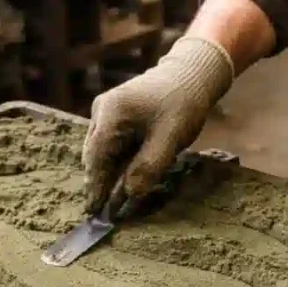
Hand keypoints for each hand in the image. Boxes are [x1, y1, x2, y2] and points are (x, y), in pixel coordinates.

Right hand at [82, 37, 233, 210]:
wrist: (192, 74)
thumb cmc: (183, 104)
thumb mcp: (169, 140)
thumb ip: (147, 169)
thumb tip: (127, 197)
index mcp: (111, 113)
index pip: (96, 158)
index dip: (96, 187)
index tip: (97, 212)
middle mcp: (102, 110)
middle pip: (95, 156)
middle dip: (101, 183)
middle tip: (105, 213)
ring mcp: (106, 111)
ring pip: (101, 152)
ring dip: (108, 175)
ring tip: (112, 201)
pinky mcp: (114, 115)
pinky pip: (110, 145)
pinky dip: (116, 163)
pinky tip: (123, 179)